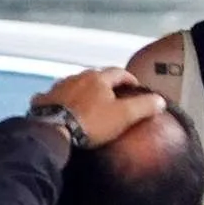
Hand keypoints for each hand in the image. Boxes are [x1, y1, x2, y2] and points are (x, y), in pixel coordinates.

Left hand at [30, 68, 164, 147]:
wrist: (54, 131)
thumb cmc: (92, 122)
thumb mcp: (124, 116)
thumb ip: (143, 106)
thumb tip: (160, 100)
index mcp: (99, 78)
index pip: (119, 73)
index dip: (130, 79)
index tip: (136, 88)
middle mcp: (78, 77)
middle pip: (96, 76)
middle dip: (106, 84)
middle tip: (113, 97)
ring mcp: (59, 86)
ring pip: (75, 84)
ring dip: (83, 90)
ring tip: (89, 104)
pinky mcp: (43, 99)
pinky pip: (55, 96)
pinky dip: (62, 99)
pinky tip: (62, 107)